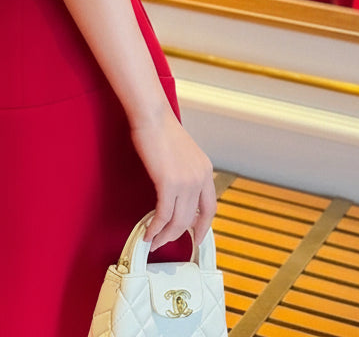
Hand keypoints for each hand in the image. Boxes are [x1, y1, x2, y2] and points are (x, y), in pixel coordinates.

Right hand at [130, 114, 216, 249]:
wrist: (152, 115)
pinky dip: (155, 227)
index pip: (210, 208)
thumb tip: (176, 193)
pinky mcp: (168, 183)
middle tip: (164, 241)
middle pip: (191, 218)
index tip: (196, 237)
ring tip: (153, 240)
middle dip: (176, 235)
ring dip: (164, 235)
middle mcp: (200, 178)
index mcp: (205, 170)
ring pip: (177, 221)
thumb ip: (186, 173)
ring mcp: (186, 182)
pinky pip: (163, 215)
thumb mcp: (184, 154)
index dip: (203, 226)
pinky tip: (147, 232)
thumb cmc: (161, 129)